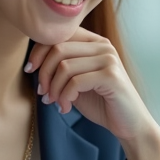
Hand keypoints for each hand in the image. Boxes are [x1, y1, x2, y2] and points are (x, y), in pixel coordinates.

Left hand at [27, 29, 159, 159]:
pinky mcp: (111, 76)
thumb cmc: (101, 103)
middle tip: (43, 93)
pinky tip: (66, 107)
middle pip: (58, 49)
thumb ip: (60, 69)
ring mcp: (109, 59)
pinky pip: (76, 82)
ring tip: (56, 103)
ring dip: (54, 89)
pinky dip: (65, 96)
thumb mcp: (76, 82)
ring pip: (65, 66)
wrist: (129, 124)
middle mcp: (103, 46)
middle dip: (44, 73)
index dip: (39, 51)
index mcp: (94, 42)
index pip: (59, 35)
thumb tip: (33, 63)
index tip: (30, 70)